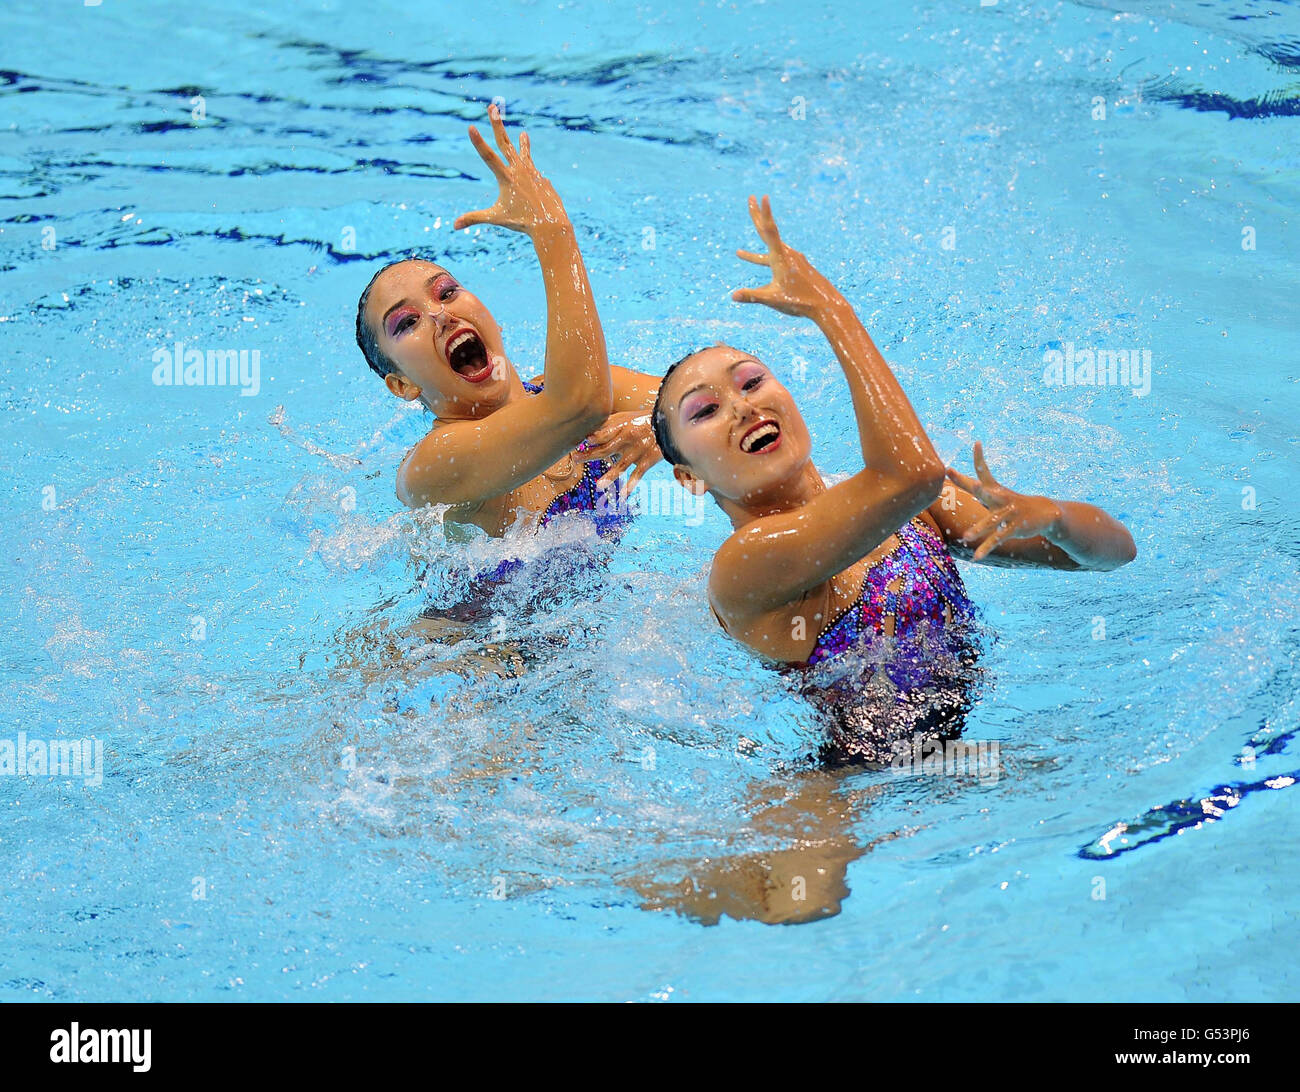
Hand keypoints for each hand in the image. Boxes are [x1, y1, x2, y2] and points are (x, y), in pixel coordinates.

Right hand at [453, 104, 568, 236]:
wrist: (551, 225)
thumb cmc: (522, 222)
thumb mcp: (495, 218)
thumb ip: (474, 218)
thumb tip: (454, 226)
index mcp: (506, 177)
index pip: (488, 156)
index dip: (478, 142)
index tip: (471, 127)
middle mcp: (519, 170)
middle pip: (505, 143)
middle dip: (497, 124)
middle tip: (492, 107)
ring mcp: (533, 172)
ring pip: (524, 155)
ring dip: (522, 144)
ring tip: (524, 134)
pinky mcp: (542, 178)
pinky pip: (534, 177)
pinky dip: (532, 180)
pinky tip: (534, 191)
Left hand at [576, 411, 661, 492]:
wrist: (669, 424)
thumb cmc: (642, 420)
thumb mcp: (625, 416)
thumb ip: (608, 423)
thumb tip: (588, 432)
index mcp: (622, 426)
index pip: (604, 433)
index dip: (593, 437)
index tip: (581, 442)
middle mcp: (627, 439)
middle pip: (605, 450)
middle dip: (589, 455)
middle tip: (575, 459)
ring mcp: (637, 451)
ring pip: (621, 466)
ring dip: (610, 476)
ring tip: (599, 486)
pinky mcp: (647, 460)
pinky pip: (637, 475)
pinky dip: (630, 485)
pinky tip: (623, 496)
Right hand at [731, 195, 834, 317]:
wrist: (826, 305)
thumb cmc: (800, 302)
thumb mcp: (773, 300)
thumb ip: (752, 296)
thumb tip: (732, 296)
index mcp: (780, 258)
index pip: (769, 231)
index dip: (764, 214)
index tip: (763, 197)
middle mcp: (787, 254)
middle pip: (768, 231)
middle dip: (757, 215)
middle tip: (751, 198)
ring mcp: (793, 260)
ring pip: (770, 250)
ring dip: (753, 253)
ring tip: (739, 253)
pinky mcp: (797, 267)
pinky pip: (777, 260)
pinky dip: (765, 261)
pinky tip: (764, 273)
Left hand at [946, 442, 1062, 561]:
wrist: (1047, 513)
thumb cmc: (1014, 503)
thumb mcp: (998, 494)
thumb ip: (980, 488)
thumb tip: (962, 479)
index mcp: (995, 489)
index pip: (984, 471)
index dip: (980, 458)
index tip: (977, 443)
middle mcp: (1001, 498)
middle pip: (983, 490)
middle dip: (972, 485)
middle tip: (962, 478)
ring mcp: (1008, 513)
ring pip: (991, 521)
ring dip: (979, 529)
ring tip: (966, 537)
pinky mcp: (1014, 528)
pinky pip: (998, 539)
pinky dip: (986, 548)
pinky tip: (976, 557)